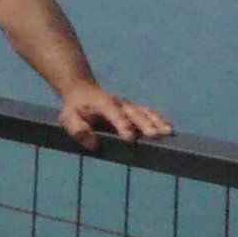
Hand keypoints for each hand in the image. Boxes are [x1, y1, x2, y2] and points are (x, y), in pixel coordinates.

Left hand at [56, 84, 172, 150]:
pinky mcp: (134, 109)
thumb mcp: (68, 118)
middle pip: (134, 113)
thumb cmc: (75, 109)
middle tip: (154, 136)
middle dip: (144, 124)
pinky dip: (159, 120)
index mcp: (102, 103)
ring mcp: (128, 105)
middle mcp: (119, 103)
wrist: (82, 91)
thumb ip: (78, 130)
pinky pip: (149, 113)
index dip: (122, 125)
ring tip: (167, 133)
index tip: (130, 138)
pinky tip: (169, 130)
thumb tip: (93, 144)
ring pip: (145, 111)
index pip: (114, 114)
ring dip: (156, 121)